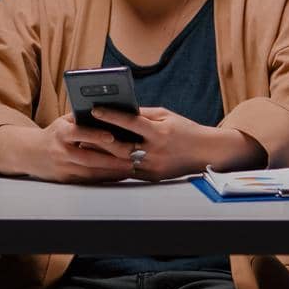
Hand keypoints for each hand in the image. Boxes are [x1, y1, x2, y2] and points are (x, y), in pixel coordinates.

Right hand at [0, 114, 135, 183]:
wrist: (30, 153)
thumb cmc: (54, 134)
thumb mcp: (63, 121)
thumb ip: (82, 117)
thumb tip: (107, 111)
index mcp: (60, 133)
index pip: (79, 133)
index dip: (95, 135)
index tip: (112, 136)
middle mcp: (61, 152)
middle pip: (89, 157)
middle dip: (112, 159)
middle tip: (131, 156)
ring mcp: (63, 168)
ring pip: (91, 172)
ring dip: (112, 171)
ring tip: (130, 167)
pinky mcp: (66, 180)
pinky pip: (89, 180)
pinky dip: (105, 178)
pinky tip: (119, 175)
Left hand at [90, 106, 258, 181]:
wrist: (207, 152)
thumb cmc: (185, 129)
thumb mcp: (166, 116)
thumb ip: (143, 115)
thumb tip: (120, 111)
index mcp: (159, 133)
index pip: (130, 122)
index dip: (111, 115)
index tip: (94, 110)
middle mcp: (155, 152)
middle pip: (120, 146)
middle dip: (100, 140)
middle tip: (82, 133)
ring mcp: (153, 168)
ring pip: (121, 161)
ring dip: (103, 154)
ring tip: (86, 146)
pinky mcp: (152, 178)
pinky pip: (129, 171)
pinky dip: (115, 164)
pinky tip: (102, 158)